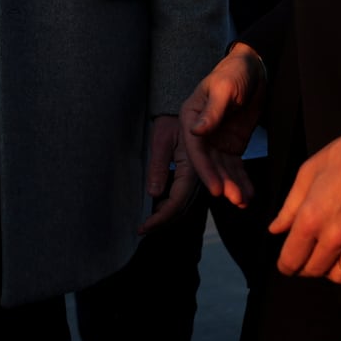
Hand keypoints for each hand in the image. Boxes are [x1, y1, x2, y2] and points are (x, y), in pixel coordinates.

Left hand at [138, 115, 195, 233]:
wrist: (188, 110)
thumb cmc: (171, 121)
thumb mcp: (161, 139)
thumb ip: (158, 166)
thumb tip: (153, 193)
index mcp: (191, 168)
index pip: (176, 202)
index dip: (159, 218)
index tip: (142, 227)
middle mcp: (198, 176)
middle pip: (181, 209)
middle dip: (162, 222)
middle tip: (142, 229)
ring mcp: (198, 177)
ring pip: (184, 205)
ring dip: (167, 216)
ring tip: (149, 223)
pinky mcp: (194, 175)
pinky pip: (184, 196)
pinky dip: (172, 207)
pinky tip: (159, 208)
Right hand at [179, 44, 264, 207]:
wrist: (253, 69)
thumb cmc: (233, 72)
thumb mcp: (224, 88)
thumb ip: (212, 110)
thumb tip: (197, 131)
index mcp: (191, 118)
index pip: (196, 149)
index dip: (205, 170)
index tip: (215, 189)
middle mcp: (201, 133)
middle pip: (208, 164)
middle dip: (221, 183)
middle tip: (234, 198)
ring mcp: (217, 142)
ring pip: (222, 169)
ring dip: (232, 186)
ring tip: (243, 201)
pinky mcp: (232, 146)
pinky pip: (235, 167)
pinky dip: (241, 181)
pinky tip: (249, 195)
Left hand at [267, 120, 340, 283]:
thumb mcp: (306, 175)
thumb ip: (289, 208)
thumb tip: (275, 230)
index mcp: (312, 218)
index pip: (292, 260)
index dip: (285, 266)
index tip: (285, 264)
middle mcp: (335, 236)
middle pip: (314, 271)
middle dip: (304, 268)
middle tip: (305, 258)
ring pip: (340, 278)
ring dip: (329, 271)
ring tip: (328, 258)